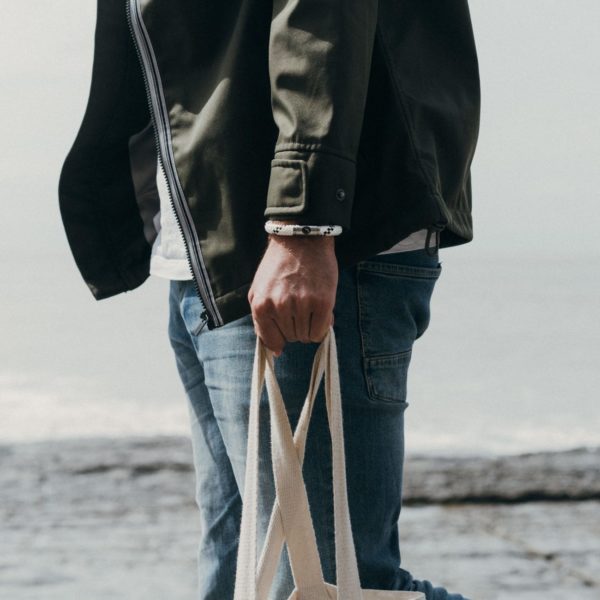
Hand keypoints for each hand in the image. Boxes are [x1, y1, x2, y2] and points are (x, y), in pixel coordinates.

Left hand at [248, 231, 337, 355]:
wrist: (301, 240)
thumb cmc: (278, 266)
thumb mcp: (259, 291)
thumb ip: (262, 322)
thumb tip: (276, 352)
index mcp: (261, 306)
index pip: (272, 341)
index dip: (281, 338)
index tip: (286, 327)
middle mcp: (280, 307)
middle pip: (292, 338)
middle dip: (296, 328)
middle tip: (299, 308)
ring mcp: (302, 305)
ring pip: (307, 337)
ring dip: (309, 327)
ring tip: (309, 307)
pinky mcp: (322, 302)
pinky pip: (321, 331)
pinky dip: (322, 327)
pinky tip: (320, 312)